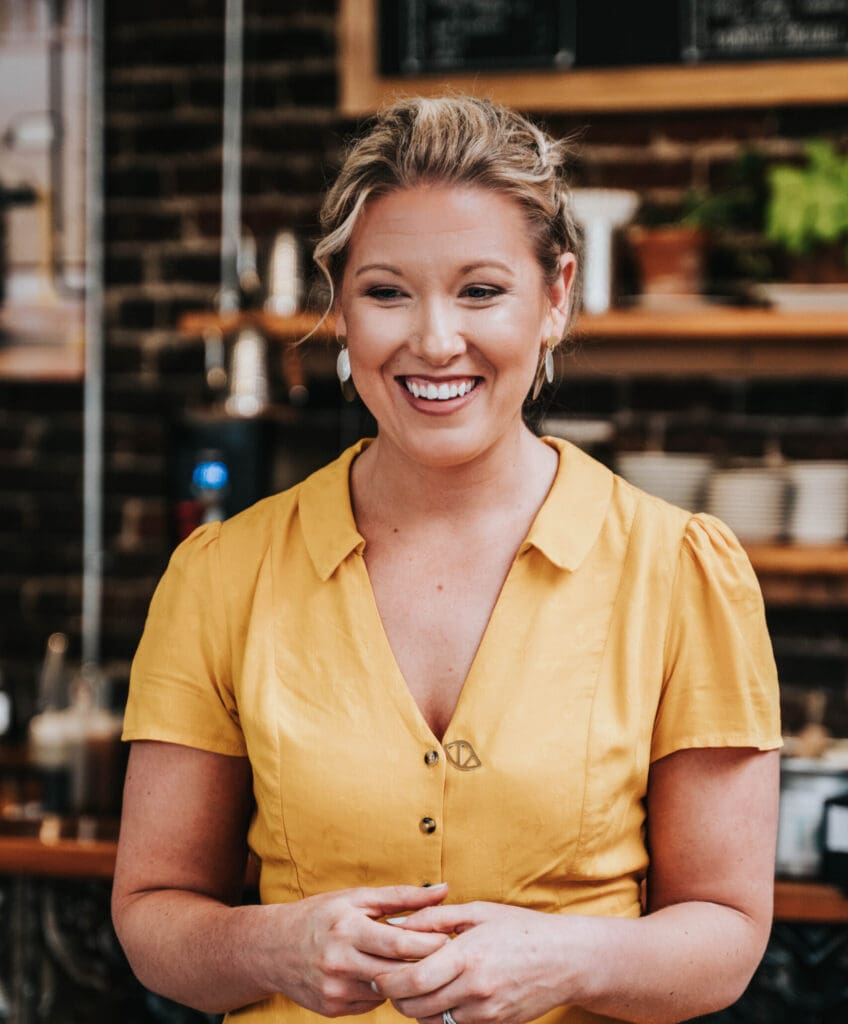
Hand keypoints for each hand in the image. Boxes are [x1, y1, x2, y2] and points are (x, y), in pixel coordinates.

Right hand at [258, 884, 450, 1017]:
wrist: (272, 948)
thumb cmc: (320, 915)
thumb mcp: (357, 898)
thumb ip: (402, 897)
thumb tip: (444, 890)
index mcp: (348, 929)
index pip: (400, 943)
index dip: (431, 943)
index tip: (451, 938)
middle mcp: (340, 963)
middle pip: (398, 971)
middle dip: (426, 964)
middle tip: (448, 955)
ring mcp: (335, 990)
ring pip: (388, 992)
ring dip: (406, 980)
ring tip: (422, 964)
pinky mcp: (333, 1009)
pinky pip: (372, 1004)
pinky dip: (383, 990)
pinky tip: (387, 975)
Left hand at [372, 901, 591, 1023]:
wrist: (566, 960)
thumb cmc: (520, 928)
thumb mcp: (477, 912)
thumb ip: (434, 918)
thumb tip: (397, 923)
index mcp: (467, 956)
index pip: (412, 980)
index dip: (387, 981)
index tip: (377, 972)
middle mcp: (474, 989)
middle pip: (415, 1007)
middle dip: (395, 997)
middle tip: (388, 981)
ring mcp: (484, 1012)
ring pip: (431, 1021)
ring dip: (415, 1008)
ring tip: (415, 986)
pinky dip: (439, 1015)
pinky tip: (441, 995)